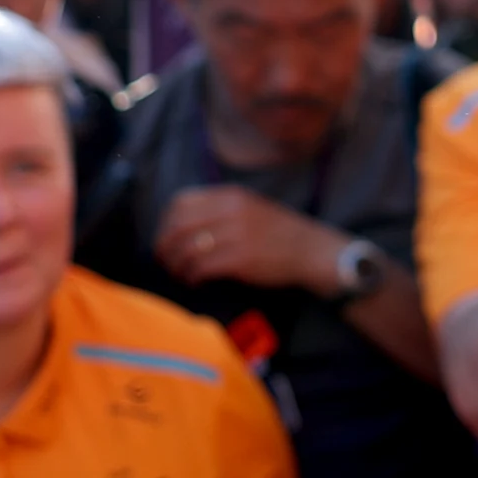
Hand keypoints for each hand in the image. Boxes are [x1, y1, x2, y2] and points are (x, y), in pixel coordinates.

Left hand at [154, 184, 341, 293]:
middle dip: (165, 247)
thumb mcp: (251, 208)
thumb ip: (220, 209)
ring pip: (187, 249)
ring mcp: (236, 234)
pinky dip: (193, 277)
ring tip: (181, 274)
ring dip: (177, 265)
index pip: (180, 202)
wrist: (313, 251)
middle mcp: (231, 211)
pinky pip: (202, 267)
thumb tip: (181, 226)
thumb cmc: (281, 234)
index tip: (166, 238)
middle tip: (165, 261)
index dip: (166, 223)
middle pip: (178, 227)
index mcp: (231, 196)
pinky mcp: (241, 259)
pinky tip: (196, 282)